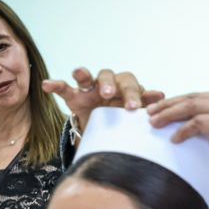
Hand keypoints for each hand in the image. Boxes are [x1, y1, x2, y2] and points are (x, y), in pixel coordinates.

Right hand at [42, 68, 165, 131]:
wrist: (107, 134)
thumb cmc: (125, 120)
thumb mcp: (135, 115)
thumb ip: (145, 104)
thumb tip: (161, 95)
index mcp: (125, 88)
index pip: (130, 83)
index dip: (133, 93)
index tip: (134, 108)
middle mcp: (108, 84)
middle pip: (109, 75)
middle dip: (109, 84)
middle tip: (109, 95)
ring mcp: (89, 90)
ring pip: (86, 77)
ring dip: (84, 74)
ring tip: (80, 73)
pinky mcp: (74, 97)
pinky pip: (64, 88)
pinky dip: (55, 85)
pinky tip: (47, 85)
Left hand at [147, 89, 208, 175]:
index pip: (204, 96)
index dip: (183, 102)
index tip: (167, 109)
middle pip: (193, 97)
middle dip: (169, 104)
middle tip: (152, 111)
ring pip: (192, 106)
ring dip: (169, 114)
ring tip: (154, 122)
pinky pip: (199, 123)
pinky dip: (184, 130)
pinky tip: (174, 138)